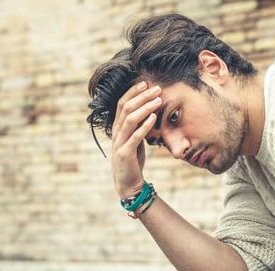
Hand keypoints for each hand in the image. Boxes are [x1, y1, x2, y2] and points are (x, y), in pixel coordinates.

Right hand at [111, 81, 161, 198]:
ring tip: (158, 100)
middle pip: (126, 108)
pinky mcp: (125, 153)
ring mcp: (119, 143)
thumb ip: (139, 126)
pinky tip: (154, 118)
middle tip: (157, 88)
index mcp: (117, 128)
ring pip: (130, 119)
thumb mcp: (136, 139)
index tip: (145, 83)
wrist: (128, 183)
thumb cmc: (133, 160)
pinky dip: (145, 126)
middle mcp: (116, 133)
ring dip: (145, 107)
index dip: (132, 92)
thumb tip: (149, 110)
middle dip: (141, 96)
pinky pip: (135, 137)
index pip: (122, 104)